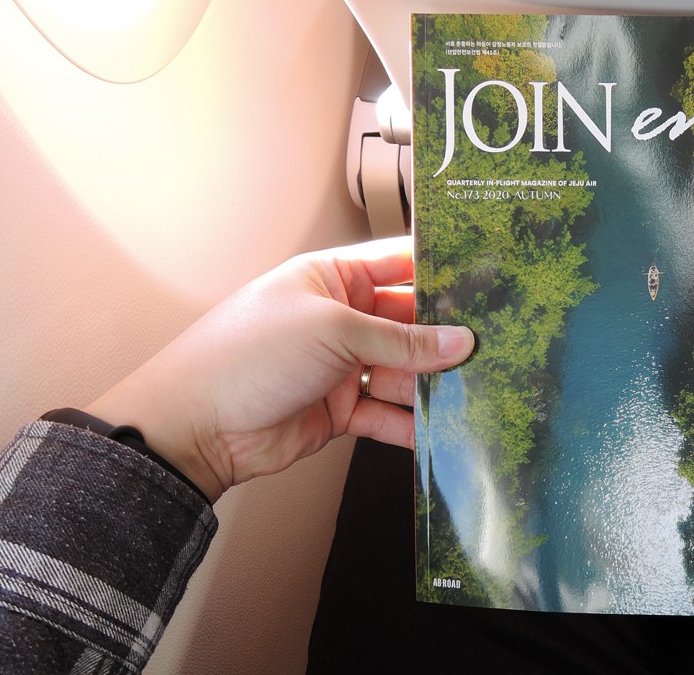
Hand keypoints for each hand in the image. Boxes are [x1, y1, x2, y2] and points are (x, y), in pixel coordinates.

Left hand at [87, 236, 472, 502]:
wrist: (194, 428)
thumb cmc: (248, 356)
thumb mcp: (332, 331)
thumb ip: (401, 341)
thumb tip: (460, 342)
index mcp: (332, 278)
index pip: (399, 262)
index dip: (443, 269)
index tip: (492, 276)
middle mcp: (341, 318)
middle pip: (409, 322)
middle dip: (448, 334)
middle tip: (499, 342)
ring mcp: (342, 366)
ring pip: (405, 372)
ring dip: (436, 383)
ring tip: (482, 390)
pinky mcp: (342, 410)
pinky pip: (389, 414)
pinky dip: (415, 424)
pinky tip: (447, 431)